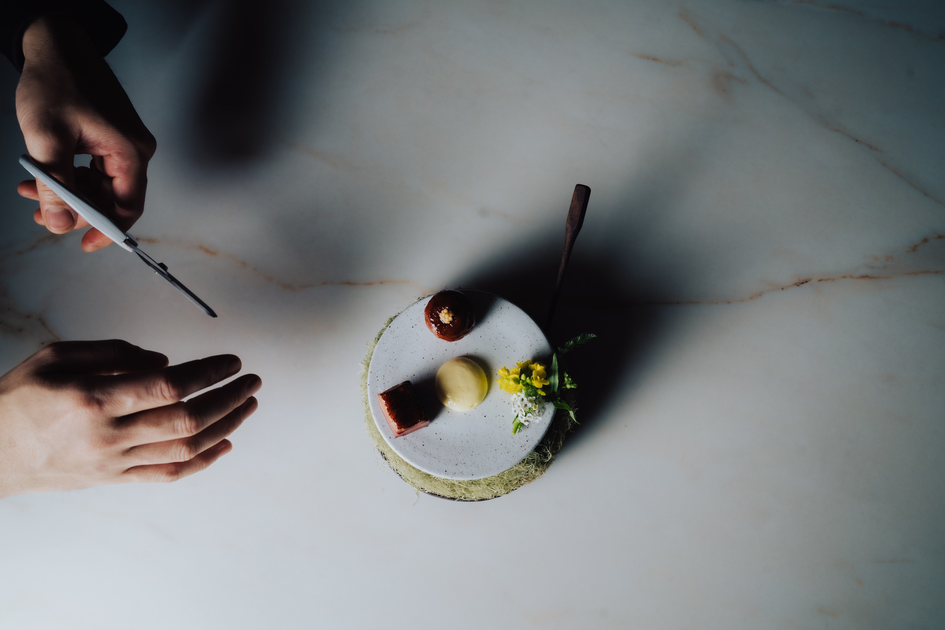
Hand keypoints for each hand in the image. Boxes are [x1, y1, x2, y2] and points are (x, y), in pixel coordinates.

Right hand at [0, 341, 260, 498]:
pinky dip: (202, 461)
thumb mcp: (58, 356)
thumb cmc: (20, 398)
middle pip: (186, 421)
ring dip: (225, 426)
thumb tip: (166, 361)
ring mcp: (113, 462)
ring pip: (184, 450)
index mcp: (94, 398)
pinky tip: (224, 443)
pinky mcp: (114, 479)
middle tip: (252, 381)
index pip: (168, 387)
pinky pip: (167, 474)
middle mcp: (108, 434)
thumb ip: (114, 353)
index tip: (232, 361)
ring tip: (247, 405)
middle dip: (228, 398)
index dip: (208, 373)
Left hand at [15, 15, 155, 251]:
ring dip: (68, 194)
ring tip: (31, 192)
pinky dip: (69, 177)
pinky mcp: (110, 138)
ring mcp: (124, 144)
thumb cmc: (56, 82)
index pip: (127, 206)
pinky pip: (94, 170)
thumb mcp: (47, 137)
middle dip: (76, 210)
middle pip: (112, 198)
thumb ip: (55, 185)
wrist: (57, 45)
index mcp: (130, 152)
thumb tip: (58, 224)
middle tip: (41, 213)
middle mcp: (135, 151)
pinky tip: (41, 174)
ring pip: (99, 185)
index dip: (106, 230)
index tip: (83, 244)